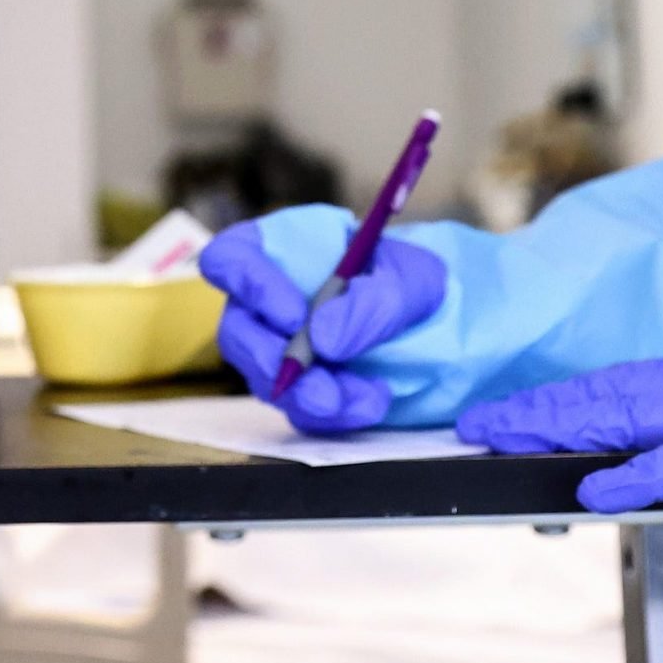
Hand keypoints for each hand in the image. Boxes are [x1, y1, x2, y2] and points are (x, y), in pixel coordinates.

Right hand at [200, 211, 448, 435]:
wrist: (431, 321)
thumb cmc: (410, 279)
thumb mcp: (411, 278)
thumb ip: (372, 302)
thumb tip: (323, 339)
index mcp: (279, 248)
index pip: (230, 258)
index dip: (248, 286)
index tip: (293, 317)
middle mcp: (264, 299)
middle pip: (237, 332)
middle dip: (276, 367)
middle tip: (322, 390)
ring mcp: (274, 346)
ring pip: (264, 379)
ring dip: (311, 398)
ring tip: (367, 400)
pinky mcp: (294, 386)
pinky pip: (296, 407)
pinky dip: (333, 414)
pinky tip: (370, 403)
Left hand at [456, 339, 662, 512]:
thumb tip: (652, 455)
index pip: (611, 387)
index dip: (554, 399)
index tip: (506, 413)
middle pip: (600, 395)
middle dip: (535, 411)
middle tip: (478, 424)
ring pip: (622, 415)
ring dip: (558, 426)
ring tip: (504, 436)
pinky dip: (635, 475)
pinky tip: (592, 488)